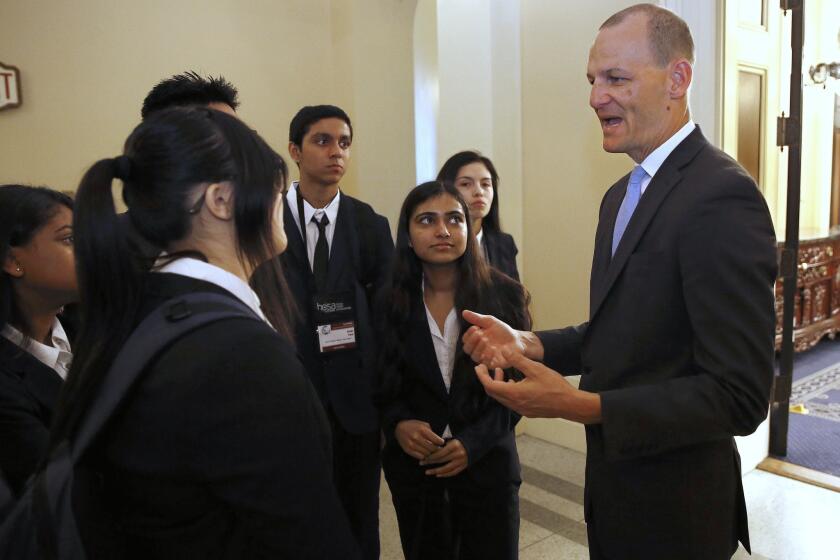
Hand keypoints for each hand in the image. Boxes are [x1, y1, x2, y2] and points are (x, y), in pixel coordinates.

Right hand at [394, 420, 445, 459]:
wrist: (398, 428)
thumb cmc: (414, 425)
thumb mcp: (424, 424)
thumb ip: (432, 432)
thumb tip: (441, 440)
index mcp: (422, 430)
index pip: (437, 440)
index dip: (441, 442)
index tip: (442, 443)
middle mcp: (417, 437)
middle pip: (432, 448)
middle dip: (437, 449)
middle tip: (438, 448)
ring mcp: (412, 444)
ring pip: (427, 454)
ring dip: (430, 453)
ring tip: (432, 450)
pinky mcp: (408, 450)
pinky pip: (420, 457)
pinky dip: (424, 456)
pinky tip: (425, 453)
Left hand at [420, 439, 468, 477]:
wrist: (475, 444)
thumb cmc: (461, 441)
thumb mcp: (452, 440)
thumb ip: (443, 445)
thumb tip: (430, 449)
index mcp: (454, 446)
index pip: (439, 452)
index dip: (430, 455)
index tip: (423, 457)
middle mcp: (458, 454)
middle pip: (441, 460)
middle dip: (430, 462)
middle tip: (421, 463)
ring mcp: (461, 461)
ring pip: (446, 468)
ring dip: (435, 471)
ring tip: (427, 472)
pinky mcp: (464, 466)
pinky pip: (453, 472)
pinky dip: (445, 474)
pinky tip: (438, 474)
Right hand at [461, 310, 527, 368]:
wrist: (517, 340)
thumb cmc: (503, 331)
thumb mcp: (490, 322)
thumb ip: (477, 318)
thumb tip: (464, 312)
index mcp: (476, 340)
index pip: (465, 340)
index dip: (468, 334)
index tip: (476, 327)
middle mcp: (478, 350)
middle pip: (467, 349)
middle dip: (472, 341)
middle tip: (480, 333)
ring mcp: (485, 358)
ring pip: (474, 357)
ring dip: (478, 348)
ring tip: (486, 340)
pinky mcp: (493, 364)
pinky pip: (486, 364)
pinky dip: (487, 356)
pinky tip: (493, 349)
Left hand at [474, 350, 601, 422]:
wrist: (569, 404)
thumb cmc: (554, 386)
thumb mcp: (535, 369)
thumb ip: (518, 360)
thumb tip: (503, 351)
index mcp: (514, 393)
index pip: (490, 386)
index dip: (482, 376)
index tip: (478, 366)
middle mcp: (514, 404)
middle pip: (494, 393)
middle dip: (487, 379)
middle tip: (485, 368)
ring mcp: (521, 409)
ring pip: (502, 397)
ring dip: (498, 385)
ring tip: (501, 372)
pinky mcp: (527, 411)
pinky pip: (510, 401)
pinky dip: (507, 391)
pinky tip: (514, 382)